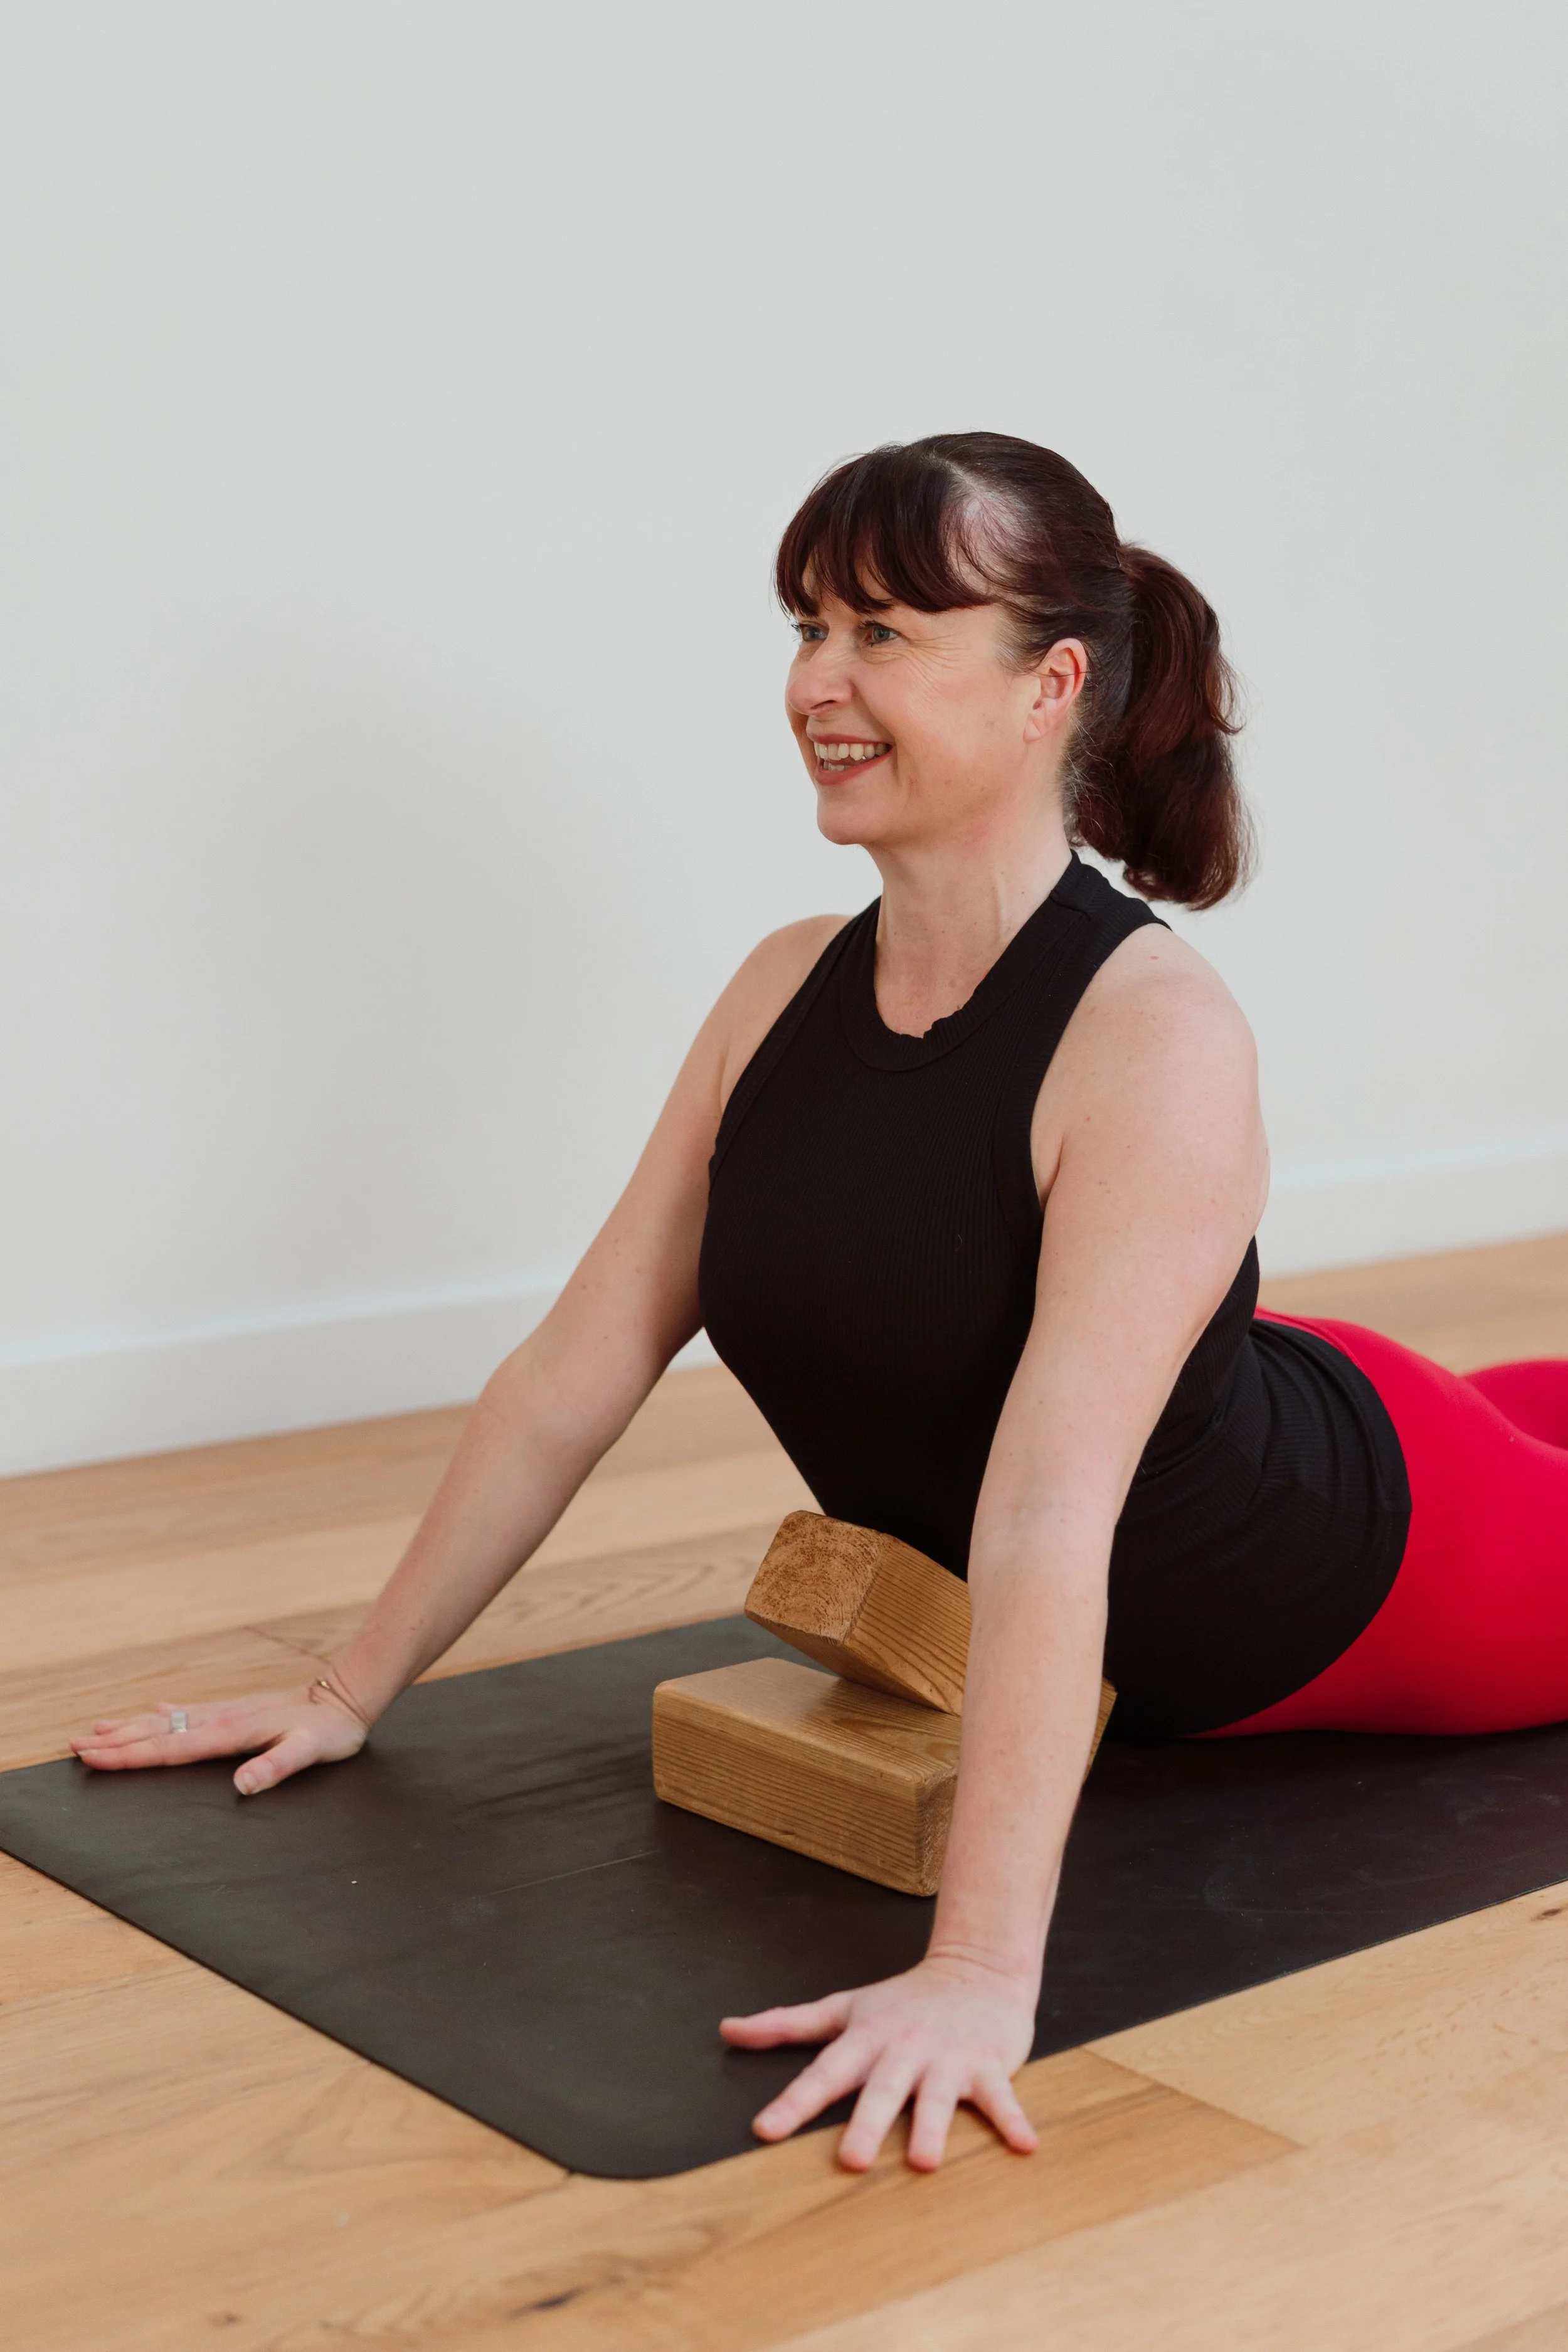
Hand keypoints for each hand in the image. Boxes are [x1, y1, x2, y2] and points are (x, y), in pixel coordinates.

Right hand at [70, 1676, 369, 1796]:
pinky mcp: (235, 1711)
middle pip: (157, 1733)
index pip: (170, 1748)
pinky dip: (161, 1714)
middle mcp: (221, 1719)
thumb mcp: (309, 1751)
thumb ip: (275, 1766)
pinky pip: (187, 1712)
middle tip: (74, 1745)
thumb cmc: (329, 1731)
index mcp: (230, 1733)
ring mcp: (226, 1712)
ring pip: (166, 1721)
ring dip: (130, 1727)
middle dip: (115, 1742)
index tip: (94, 1756)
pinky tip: (151, 1711)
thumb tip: (242, 1785)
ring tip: (96, 1728)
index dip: (130, 1755)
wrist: (345, 1697)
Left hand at [720, 1951, 1038, 2172]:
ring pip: (938, 2096)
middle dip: (866, 2124)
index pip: (824, 2073)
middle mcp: (903, 2049)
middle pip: (881, 2090)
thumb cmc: (903, 2001)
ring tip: (924, 2161)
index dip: (793, 2102)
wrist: (977, 1968)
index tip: (765, 2130)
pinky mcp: (988, 2065)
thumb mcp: (843, 2008)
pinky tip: (1025, 2146)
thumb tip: (727, 2031)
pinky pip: (1001, 2097)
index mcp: (866, 2039)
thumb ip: (786, 2025)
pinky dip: (1013, 2120)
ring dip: (933, 2127)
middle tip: (852, 2162)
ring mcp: (947, 2057)